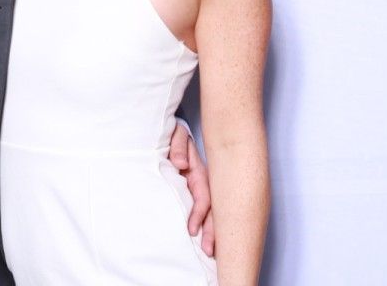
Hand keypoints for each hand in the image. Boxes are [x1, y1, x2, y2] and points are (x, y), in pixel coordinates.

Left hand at [169, 120, 215, 256]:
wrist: (173, 134)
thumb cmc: (174, 136)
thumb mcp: (176, 135)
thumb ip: (178, 146)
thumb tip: (180, 164)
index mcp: (199, 172)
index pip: (204, 197)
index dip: (199, 214)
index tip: (192, 230)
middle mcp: (204, 184)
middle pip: (213, 210)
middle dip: (213, 232)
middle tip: (209, 251)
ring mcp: (202, 190)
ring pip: (212, 214)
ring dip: (213, 233)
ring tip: (211, 253)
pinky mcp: (196, 193)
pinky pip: (205, 212)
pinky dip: (208, 227)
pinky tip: (210, 243)